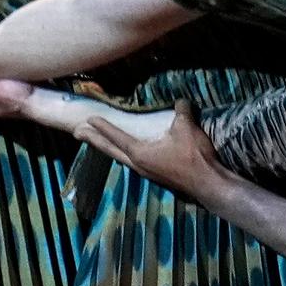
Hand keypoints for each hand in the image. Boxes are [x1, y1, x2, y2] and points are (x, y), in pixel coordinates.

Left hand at [78, 99, 222, 196]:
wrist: (208, 184)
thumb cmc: (193, 157)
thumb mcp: (187, 128)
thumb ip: (181, 111)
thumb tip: (180, 101)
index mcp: (139, 153)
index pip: (116, 137)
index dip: (102, 126)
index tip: (88, 119)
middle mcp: (137, 164)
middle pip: (110, 150)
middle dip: (93, 140)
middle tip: (77, 132)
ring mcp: (145, 172)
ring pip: (120, 157)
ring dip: (107, 148)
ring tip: (97, 141)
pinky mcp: (155, 175)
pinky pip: (132, 161)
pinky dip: (122, 154)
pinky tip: (126, 153)